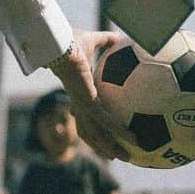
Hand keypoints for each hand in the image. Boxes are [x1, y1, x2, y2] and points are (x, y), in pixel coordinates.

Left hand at [48, 30, 133, 161]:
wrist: (61, 44)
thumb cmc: (71, 41)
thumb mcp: (93, 41)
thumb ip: (107, 41)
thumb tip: (121, 36)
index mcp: (78, 91)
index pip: (82, 112)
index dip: (89, 121)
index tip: (100, 129)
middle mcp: (79, 103)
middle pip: (89, 132)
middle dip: (101, 145)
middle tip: (115, 153)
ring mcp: (82, 106)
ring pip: (96, 135)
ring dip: (111, 147)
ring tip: (126, 157)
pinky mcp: (88, 104)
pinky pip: (106, 123)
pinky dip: (119, 133)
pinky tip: (133, 139)